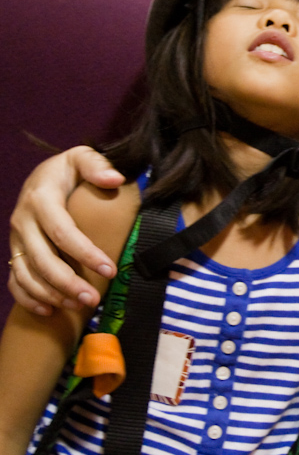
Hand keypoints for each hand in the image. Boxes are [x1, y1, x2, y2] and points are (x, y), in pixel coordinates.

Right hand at [8, 146, 123, 314]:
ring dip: (51, 294)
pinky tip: (48, 311)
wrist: (43, 175)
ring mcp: (15, 239)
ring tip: (79, 306)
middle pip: (42, 259)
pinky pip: (15, 279)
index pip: (63, 232)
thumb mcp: (81, 157)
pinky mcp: (14, 251)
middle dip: (67, 283)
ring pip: (26, 274)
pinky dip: (28, 298)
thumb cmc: (69, 169)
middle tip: (93, 299)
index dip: (85, 253)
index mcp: (40, 199)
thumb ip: (96, 165)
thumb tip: (115, 178)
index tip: (110, 269)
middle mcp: (23, 221)